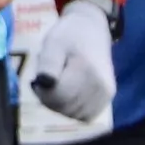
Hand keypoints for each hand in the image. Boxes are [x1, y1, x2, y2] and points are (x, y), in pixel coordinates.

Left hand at [25, 0, 115, 125]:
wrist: (92, 28)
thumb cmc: (69, 35)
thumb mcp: (53, 42)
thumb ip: (48, 63)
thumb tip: (45, 83)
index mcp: (86, 69)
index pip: (57, 96)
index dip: (41, 91)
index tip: (36, 79)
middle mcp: (100, 85)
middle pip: (65, 107)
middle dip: (50, 98)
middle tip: (47, 80)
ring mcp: (106, 93)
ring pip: (74, 114)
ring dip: (61, 105)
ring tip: (59, 84)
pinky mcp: (108, 97)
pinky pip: (85, 115)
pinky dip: (73, 109)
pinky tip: (69, 93)